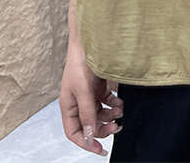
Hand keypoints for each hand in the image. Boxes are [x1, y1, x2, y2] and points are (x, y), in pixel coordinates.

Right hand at [60, 40, 123, 156]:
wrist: (90, 40)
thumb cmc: (80, 63)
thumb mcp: (83, 91)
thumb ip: (87, 113)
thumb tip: (89, 136)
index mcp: (68, 106)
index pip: (74, 132)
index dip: (86, 143)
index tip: (100, 149)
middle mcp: (78, 102)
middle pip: (90, 124)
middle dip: (102, 128)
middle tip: (117, 127)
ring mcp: (88, 94)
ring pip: (100, 113)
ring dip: (111, 115)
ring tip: (121, 110)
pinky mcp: (98, 86)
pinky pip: (107, 101)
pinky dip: (114, 103)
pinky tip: (120, 101)